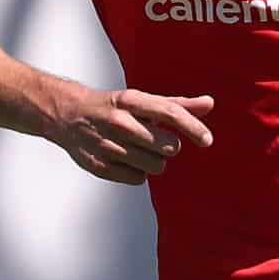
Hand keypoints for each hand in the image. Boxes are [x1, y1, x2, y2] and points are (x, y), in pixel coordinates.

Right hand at [47, 87, 213, 184]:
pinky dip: (138, 172)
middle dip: (167, 146)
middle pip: (169, 147)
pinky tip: (124, 158)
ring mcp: (109, 146)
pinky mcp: (100, 167)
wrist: (68, 115)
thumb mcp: (142, 100)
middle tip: (153, 139)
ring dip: (153, 160)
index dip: (192, 127)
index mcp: (132, 101)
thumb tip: (209, 103)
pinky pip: (139, 179)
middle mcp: (120, 122)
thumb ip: (177, 104)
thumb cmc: (114, 107)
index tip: (207, 140)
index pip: (170, 113)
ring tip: (137, 148)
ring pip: (156, 166)